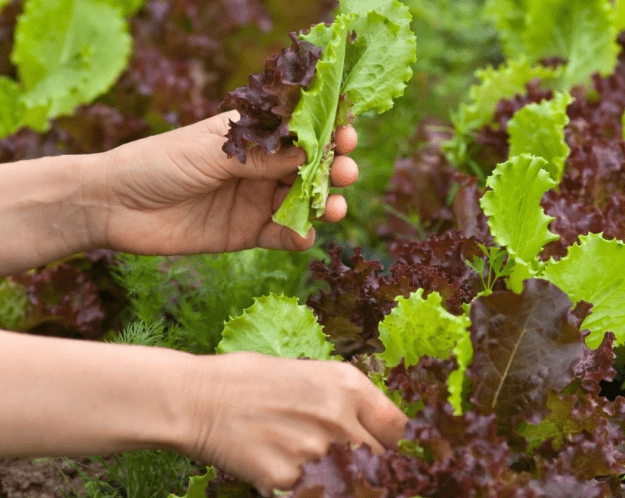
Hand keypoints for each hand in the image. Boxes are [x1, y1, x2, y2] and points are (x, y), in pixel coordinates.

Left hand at [91, 111, 358, 253]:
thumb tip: (311, 151)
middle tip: (346, 172)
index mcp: (252, 136)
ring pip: (302, 202)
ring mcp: (256, 200)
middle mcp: (260, 167)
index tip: (347, 135)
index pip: (299, 131)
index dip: (327, 132)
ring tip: (333, 208)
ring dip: (323, 204)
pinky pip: (283, 235)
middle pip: (309, 168)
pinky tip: (304, 235)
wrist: (114, 206)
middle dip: (333, 169)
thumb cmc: (158, 163)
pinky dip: (299, 236)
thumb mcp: (211, 153)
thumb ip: (261, 158)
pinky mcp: (247, 233)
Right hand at [181, 352, 407, 495]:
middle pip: (380, 461)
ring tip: (306, 459)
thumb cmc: (252, 380)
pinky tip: (283, 470)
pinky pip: (313, 492)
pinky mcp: (289, 481)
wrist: (199, 398)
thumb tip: (374, 429)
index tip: (384, 450)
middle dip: (366, 464)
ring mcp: (316, 452)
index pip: (398, 428)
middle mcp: (340, 418)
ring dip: (336, 477)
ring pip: (350, 482)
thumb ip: (350, 400)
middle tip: (342, 461)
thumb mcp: (312, 373)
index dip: (394, 443)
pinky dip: (303, 487)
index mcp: (349, 386)